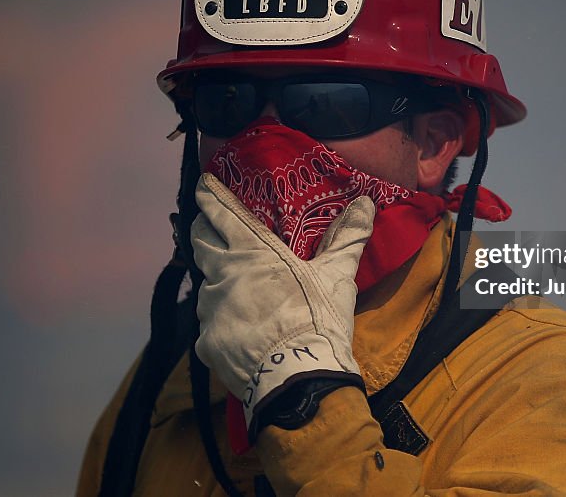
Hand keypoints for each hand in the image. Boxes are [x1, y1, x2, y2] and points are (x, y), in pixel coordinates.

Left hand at [191, 173, 373, 430]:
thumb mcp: (336, 276)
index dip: (210, 197)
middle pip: (201, 243)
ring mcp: (210, 310)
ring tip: (236, 291)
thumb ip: (347, 238)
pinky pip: (209, 326)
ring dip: (217, 283)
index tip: (202, 185)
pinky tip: (240, 331)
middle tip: (209, 227)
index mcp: (253, 252)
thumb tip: (365, 202)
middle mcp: (223, 275)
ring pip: (206, 286)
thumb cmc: (317, 319)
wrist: (298, 379)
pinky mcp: (205, 343)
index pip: (223, 214)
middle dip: (203, 232)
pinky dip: (222, 323)